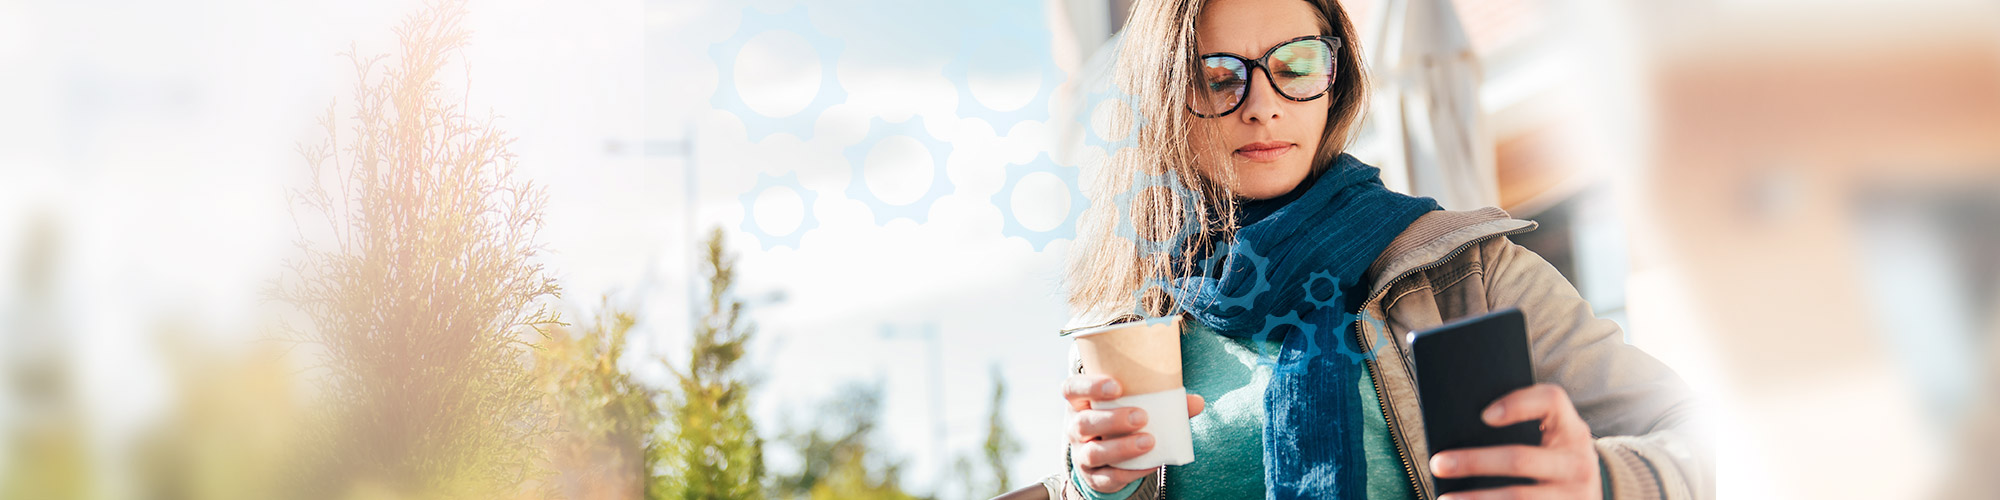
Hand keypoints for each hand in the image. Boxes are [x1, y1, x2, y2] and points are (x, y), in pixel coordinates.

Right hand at [1063, 373, 1204, 493]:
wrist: (1112, 456)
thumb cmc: (1125, 419)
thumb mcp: (1137, 406)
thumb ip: (1165, 402)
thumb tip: (1197, 402)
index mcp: (1081, 403)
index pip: (1072, 389)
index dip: (1089, 386)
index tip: (1116, 386)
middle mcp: (1076, 428)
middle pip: (1084, 423)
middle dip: (1112, 420)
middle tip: (1141, 417)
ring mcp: (1082, 454)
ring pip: (1093, 452)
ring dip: (1121, 448)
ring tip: (1148, 442)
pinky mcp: (1094, 477)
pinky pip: (1108, 477)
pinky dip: (1131, 472)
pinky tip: (1150, 464)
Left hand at [1430, 384, 1600, 499]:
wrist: (1590, 492)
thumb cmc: (1554, 453)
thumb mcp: (1550, 433)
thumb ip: (1521, 422)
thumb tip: (1461, 428)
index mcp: (1570, 428)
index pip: (1550, 401)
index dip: (1517, 404)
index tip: (1483, 415)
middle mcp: (1576, 461)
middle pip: (1520, 458)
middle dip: (1475, 461)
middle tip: (1438, 463)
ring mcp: (1572, 494)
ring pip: (1518, 496)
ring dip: (1478, 498)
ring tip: (1446, 498)